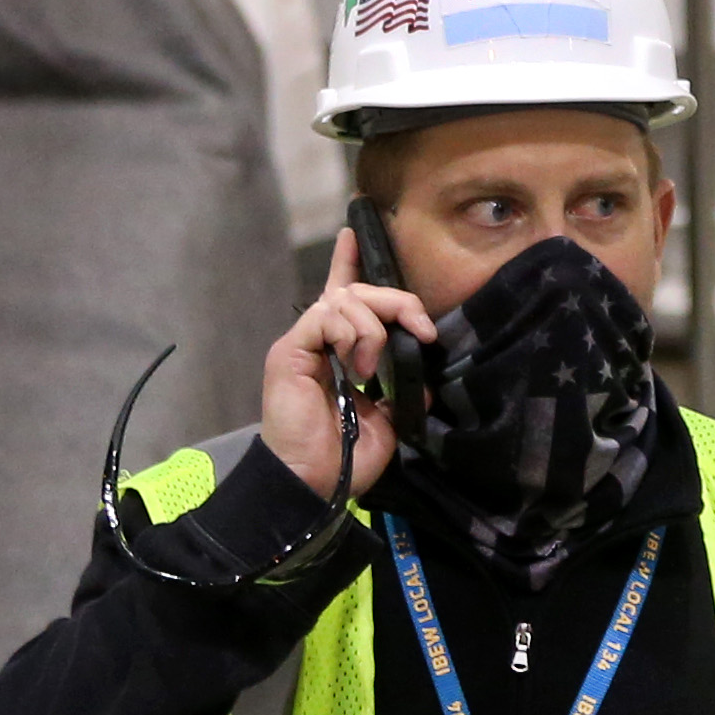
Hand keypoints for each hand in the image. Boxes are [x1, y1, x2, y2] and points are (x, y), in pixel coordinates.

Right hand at [263, 229, 430, 499]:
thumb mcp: (388, 420)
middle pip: (358, 292)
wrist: (313, 483)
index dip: (350, 262)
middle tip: (421, 330)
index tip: (356, 231)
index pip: (344, 295)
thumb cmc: (344, 458)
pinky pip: (324, 315)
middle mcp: (318, 340)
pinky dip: (350, 333)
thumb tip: (424, 368)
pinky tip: (355, 366)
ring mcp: (302, 343)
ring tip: (369, 367)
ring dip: (372, 326)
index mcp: (340, 351)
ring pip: (344, 300)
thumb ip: (402, 389)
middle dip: (397, 301)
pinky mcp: (290, 350)